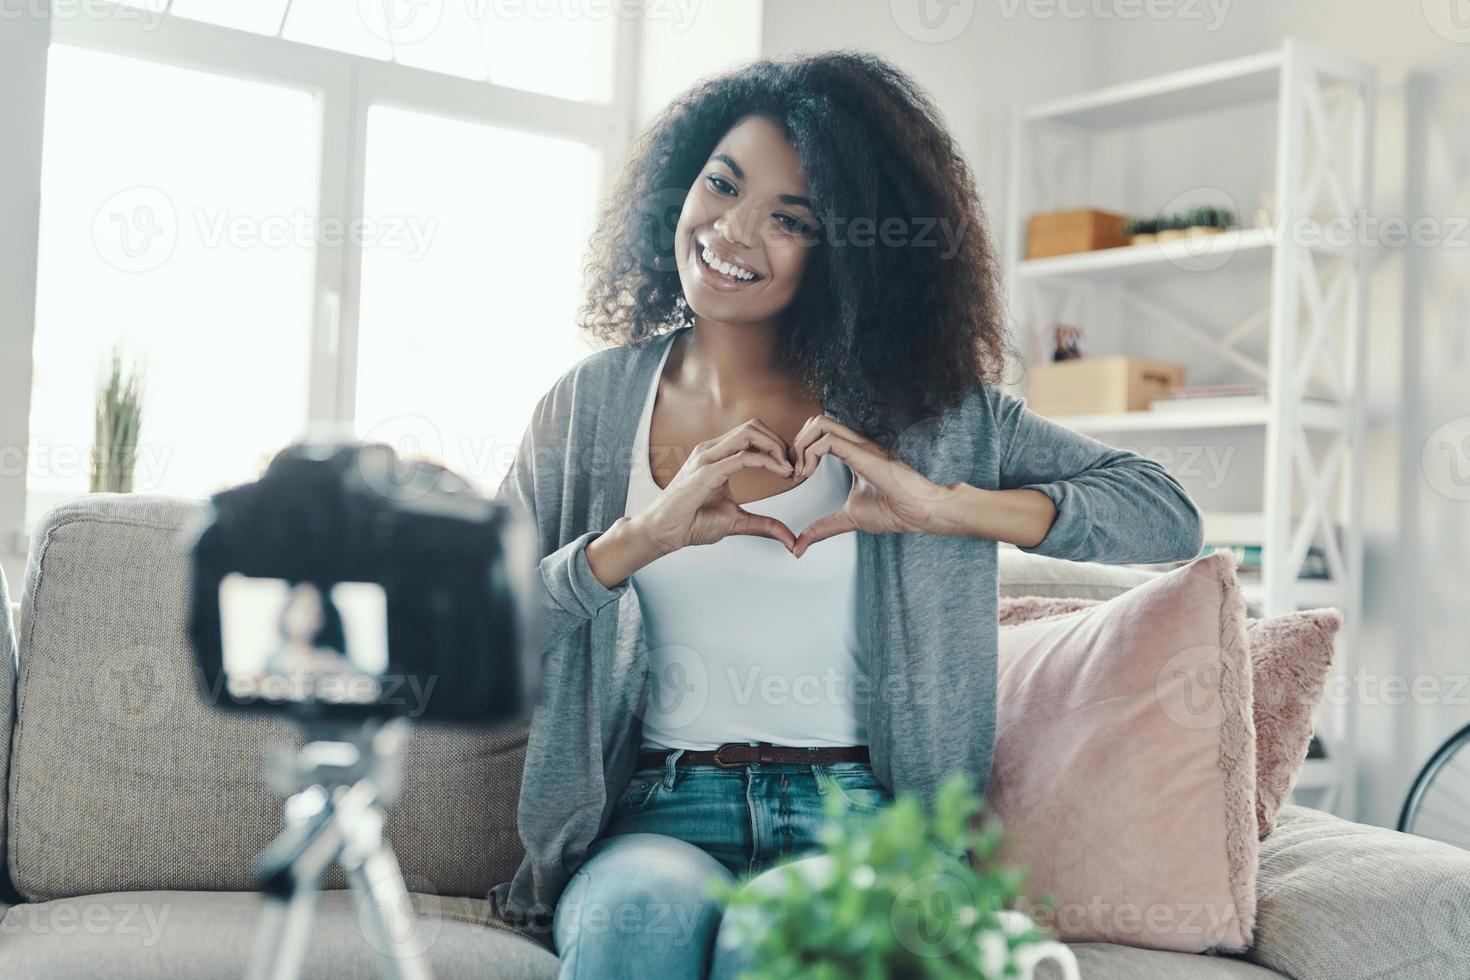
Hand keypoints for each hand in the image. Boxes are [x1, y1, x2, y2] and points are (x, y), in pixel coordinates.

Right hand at [633, 419, 799, 555]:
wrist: (664, 532)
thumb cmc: (691, 522)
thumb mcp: (737, 522)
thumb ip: (764, 525)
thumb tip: (789, 540)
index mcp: (717, 455)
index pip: (752, 434)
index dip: (777, 447)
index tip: (791, 469)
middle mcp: (712, 450)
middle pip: (754, 426)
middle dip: (780, 442)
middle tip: (794, 467)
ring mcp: (707, 458)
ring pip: (750, 432)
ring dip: (776, 447)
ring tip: (788, 469)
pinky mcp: (706, 471)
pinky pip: (743, 457)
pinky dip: (767, 461)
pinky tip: (780, 472)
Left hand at [789, 414, 960, 557]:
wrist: (920, 513)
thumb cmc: (894, 511)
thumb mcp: (848, 518)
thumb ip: (823, 528)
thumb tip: (799, 547)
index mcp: (854, 453)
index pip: (819, 432)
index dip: (800, 450)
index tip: (796, 476)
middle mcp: (856, 444)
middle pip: (815, 421)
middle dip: (796, 444)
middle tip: (795, 472)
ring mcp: (860, 446)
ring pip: (819, 423)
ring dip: (801, 446)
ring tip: (801, 472)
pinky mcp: (863, 453)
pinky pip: (828, 440)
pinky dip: (810, 454)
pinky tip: (809, 473)